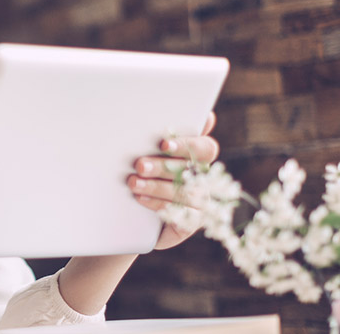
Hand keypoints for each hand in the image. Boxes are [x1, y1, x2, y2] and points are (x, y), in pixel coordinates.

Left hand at [128, 112, 218, 249]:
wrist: (135, 213)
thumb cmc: (148, 171)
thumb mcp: (154, 150)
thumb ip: (173, 133)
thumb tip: (207, 117)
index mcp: (199, 158)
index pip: (206, 148)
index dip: (187, 145)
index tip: (163, 144)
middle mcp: (204, 179)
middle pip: (191, 170)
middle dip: (163, 166)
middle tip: (139, 164)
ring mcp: (200, 203)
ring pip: (183, 192)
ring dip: (156, 186)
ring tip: (133, 182)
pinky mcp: (189, 223)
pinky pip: (177, 213)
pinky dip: (156, 204)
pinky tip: (139, 198)